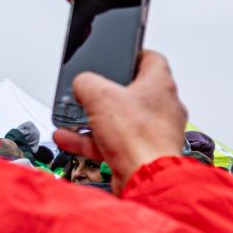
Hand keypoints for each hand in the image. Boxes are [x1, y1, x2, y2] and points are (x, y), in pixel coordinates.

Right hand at [52, 51, 186, 193]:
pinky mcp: (141, 153)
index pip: (151, 59)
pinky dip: (91, 140)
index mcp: (161, 85)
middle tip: (85, 92)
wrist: (145, 179)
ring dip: (92, 118)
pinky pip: (113, 142)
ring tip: (70, 116)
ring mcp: (153, 133)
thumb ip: (86, 83)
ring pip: (119, 119)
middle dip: (102, 93)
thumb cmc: (140, 139)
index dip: (132, 54)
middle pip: (130, 92)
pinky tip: (69, 137)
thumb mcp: (100, 96)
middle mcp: (162, 108)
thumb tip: (82, 83)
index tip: (117, 55)